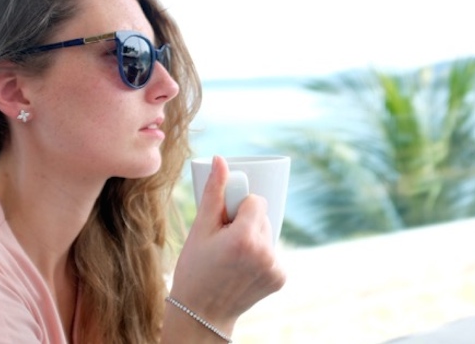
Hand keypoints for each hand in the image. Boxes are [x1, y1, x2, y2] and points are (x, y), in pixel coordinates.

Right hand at [169, 156, 285, 331]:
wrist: (202, 313)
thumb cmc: (195, 269)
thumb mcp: (200, 229)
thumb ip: (214, 193)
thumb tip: (221, 160)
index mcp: (245, 237)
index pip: (255, 202)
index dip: (237, 210)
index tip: (223, 225)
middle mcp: (265, 252)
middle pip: (262, 217)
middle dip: (245, 223)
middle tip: (224, 243)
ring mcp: (275, 267)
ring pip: (268, 233)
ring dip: (254, 238)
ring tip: (232, 257)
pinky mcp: (280, 278)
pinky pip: (272, 252)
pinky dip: (261, 255)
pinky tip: (243, 269)